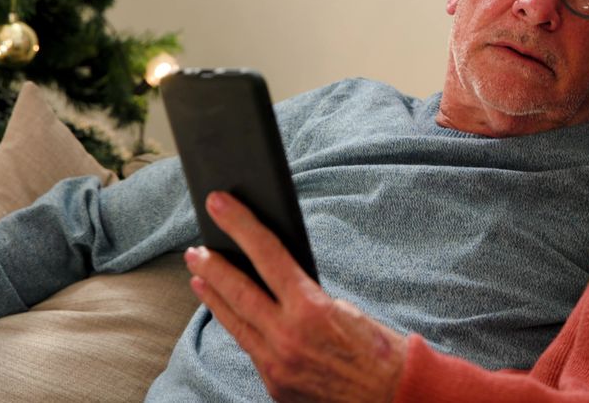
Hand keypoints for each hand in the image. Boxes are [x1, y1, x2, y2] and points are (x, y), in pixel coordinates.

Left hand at [184, 191, 406, 401]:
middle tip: (195, 249)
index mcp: (310, 309)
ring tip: (199, 278)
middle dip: (212, 265)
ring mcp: (277, 365)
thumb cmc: (379, 349)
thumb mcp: (346, 309)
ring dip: (214, 298)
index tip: (219, 204)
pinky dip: (240, 328)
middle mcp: (287, 337)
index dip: (240, 225)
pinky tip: (232, 316)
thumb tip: (278, 281)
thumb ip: (307, 297)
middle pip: (237, 291)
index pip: (266, 255)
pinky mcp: (276, 386)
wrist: (393, 396)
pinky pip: (251, 350)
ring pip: (235, 324)